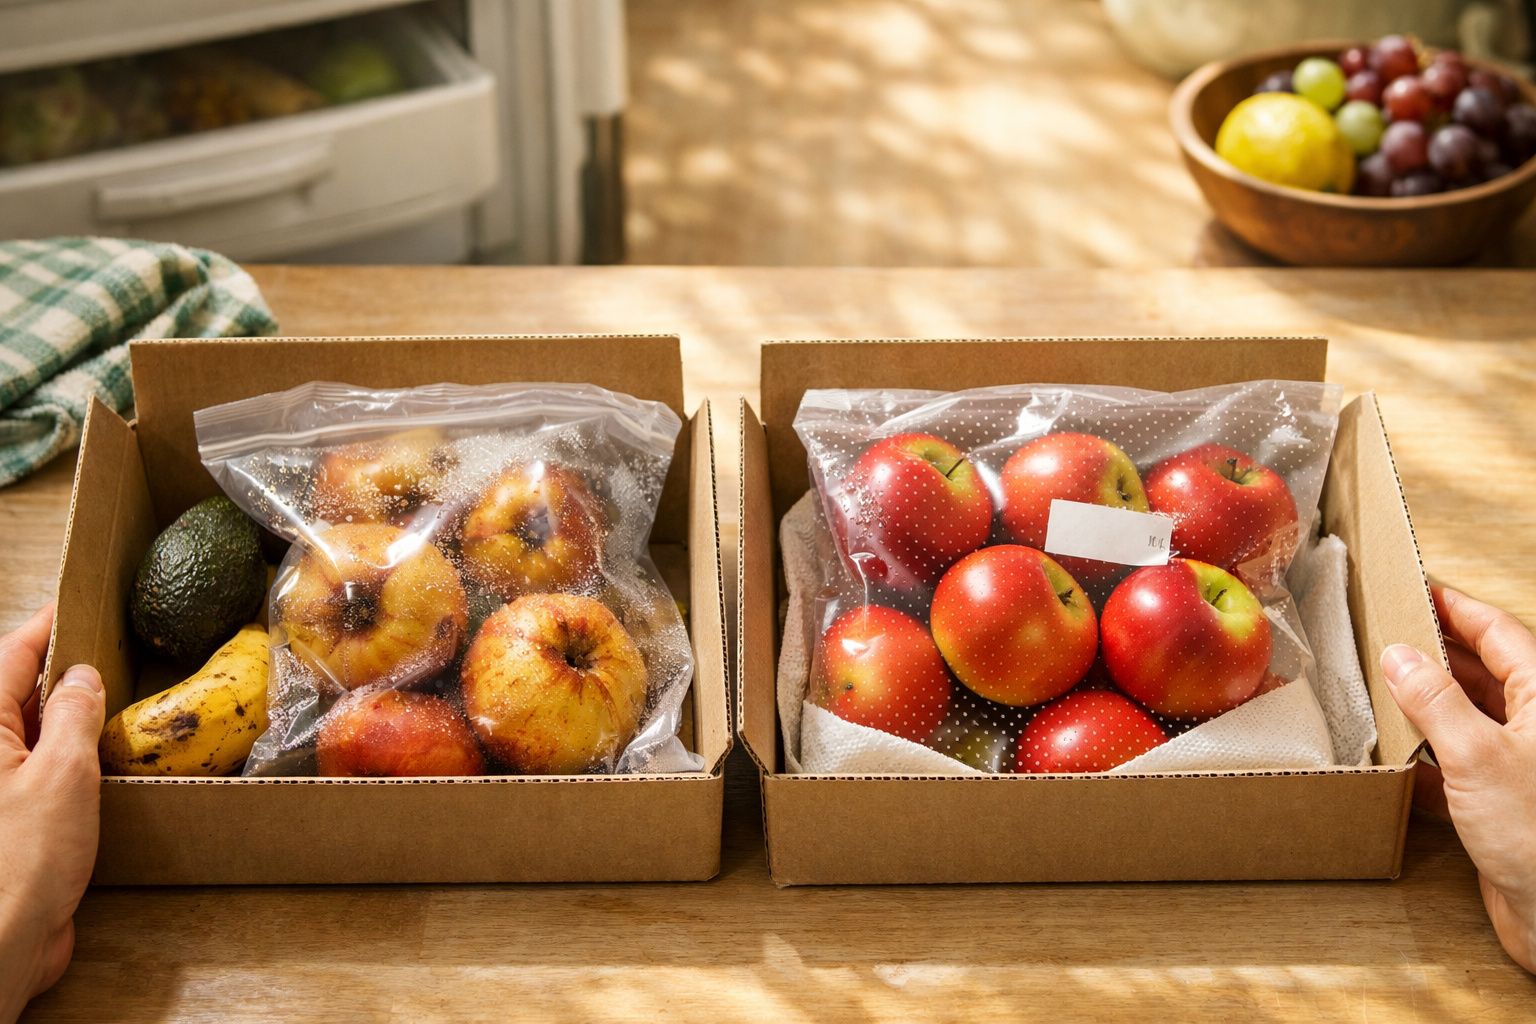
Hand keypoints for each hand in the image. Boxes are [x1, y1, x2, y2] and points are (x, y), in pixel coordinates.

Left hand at [0, 605, 103, 1021]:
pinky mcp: (11, 822)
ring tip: (118, 704)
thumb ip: (73, 713)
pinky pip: (43, 774)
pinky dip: (72, 762)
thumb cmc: (16, 863)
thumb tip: (81, 675)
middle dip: (64, 673)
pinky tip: (106, 761)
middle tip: (114, 653)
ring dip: (71, 721)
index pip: (11, 654)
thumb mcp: (62, 772)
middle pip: (17, 691)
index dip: (48, 625)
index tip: (79, 602)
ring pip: (32, 734)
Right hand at [1381, 585, 1535, 974]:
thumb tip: (1400, 656)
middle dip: (1433, 652)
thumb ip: (1434, 701)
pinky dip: (1421, 756)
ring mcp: (1519, 765)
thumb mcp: (1478, 755)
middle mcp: (1534, 726)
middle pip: (1481, 671)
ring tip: (1377, 686)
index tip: (1415, 587)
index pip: (1497, 632)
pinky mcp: (1500, 804)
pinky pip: (1454, 764)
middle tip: (1384, 634)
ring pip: (1466, 717)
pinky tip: (1390, 755)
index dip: (1455, 607)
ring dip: (1424, 704)